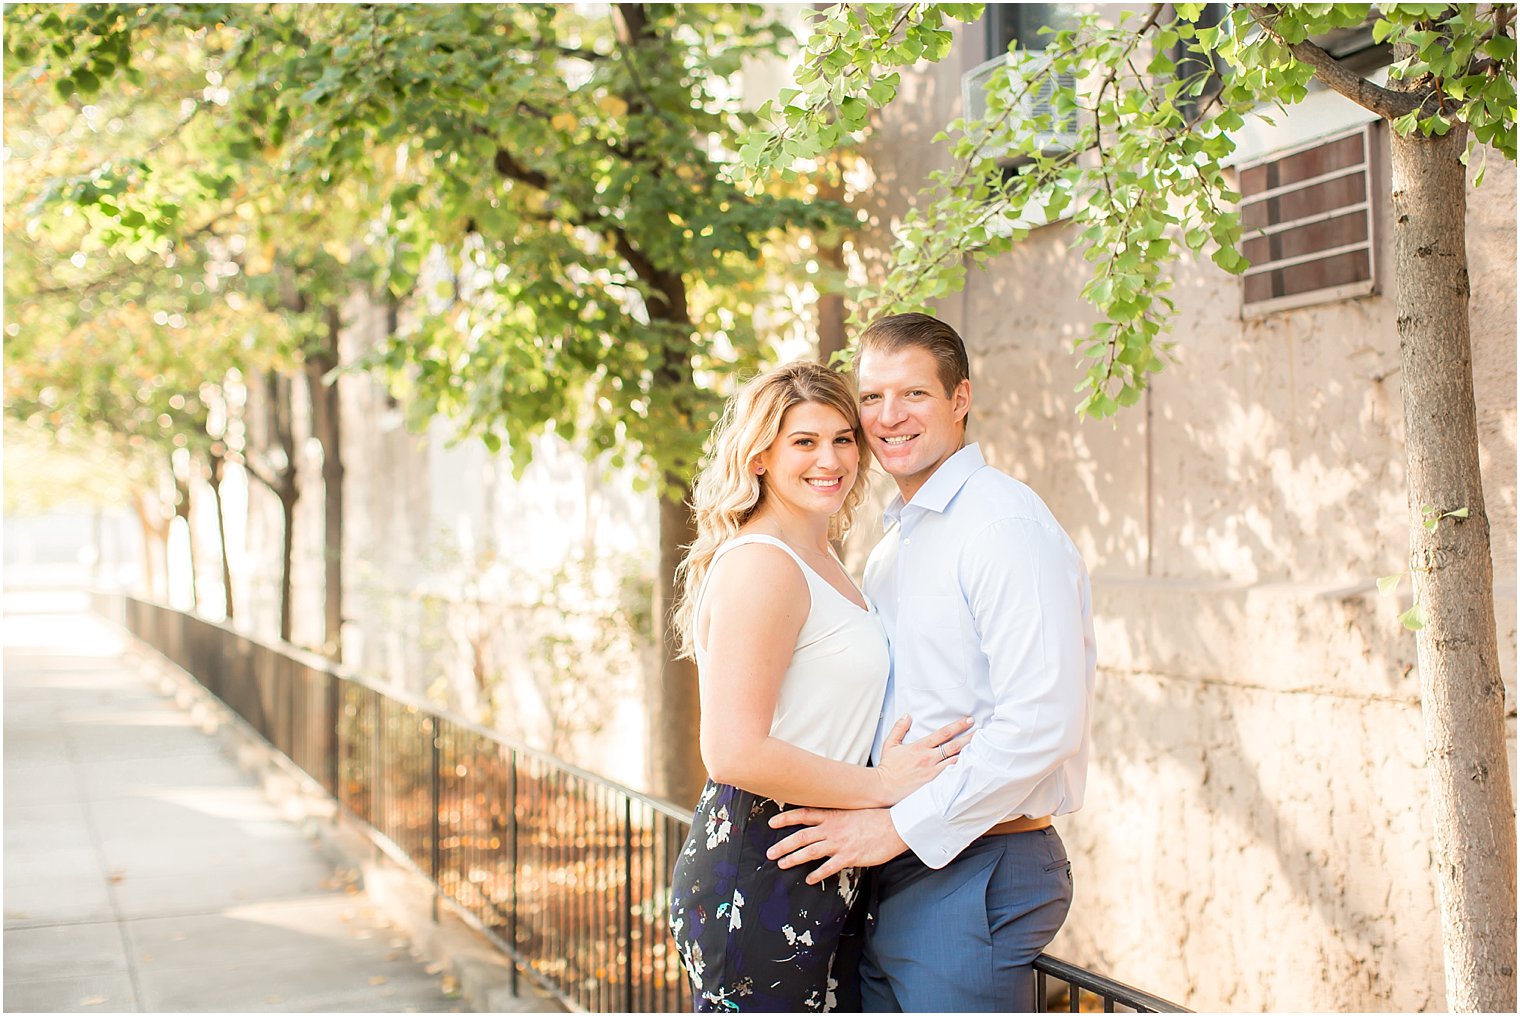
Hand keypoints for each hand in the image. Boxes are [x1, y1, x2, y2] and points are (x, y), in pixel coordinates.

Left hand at [767, 807, 907, 883]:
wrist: (895, 826)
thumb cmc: (876, 818)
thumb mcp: (853, 810)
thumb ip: (837, 816)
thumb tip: (826, 820)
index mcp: (833, 815)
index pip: (803, 814)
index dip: (786, 818)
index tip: (772, 823)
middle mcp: (832, 828)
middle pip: (801, 836)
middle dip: (783, 845)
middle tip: (770, 852)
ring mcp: (839, 843)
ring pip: (810, 852)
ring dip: (793, 859)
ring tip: (782, 864)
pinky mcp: (849, 857)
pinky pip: (828, 867)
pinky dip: (817, 874)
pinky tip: (809, 879)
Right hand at [874, 714, 972, 803]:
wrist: (883, 787)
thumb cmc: (887, 767)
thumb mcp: (890, 744)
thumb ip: (899, 728)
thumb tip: (907, 715)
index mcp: (920, 747)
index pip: (943, 733)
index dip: (958, 726)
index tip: (969, 721)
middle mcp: (929, 758)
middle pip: (954, 746)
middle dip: (969, 738)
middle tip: (981, 733)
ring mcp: (932, 772)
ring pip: (955, 761)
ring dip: (968, 755)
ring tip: (981, 750)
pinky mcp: (934, 784)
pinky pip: (951, 776)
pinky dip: (961, 771)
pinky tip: (970, 768)